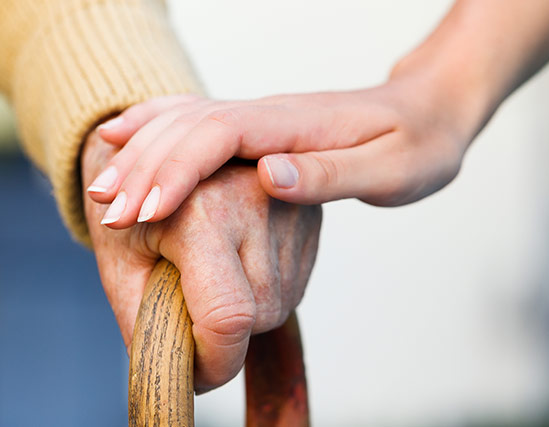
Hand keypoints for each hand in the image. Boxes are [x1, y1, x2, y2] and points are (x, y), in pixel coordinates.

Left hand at [82, 129, 321, 391]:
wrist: (165, 147)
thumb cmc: (135, 203)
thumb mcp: (121, 262)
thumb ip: (146, 324)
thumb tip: (184, 373)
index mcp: (203, 208)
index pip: (227, 315)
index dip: (213, 361)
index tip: (194, 374)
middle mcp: (259, 199)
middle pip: (258, 316)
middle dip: (223, 334)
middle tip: (188, 305)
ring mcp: (292, 205)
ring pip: (280, 303)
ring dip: (246, 311)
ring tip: (211, 273)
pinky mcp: (310, 214)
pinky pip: (293, 283)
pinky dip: (263, 290)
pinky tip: (237, 261)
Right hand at [88, 78, 472, 228]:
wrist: (431, 110)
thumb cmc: (419, 144)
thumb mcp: (390, 170)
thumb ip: (330, 175)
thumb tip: (267, 176)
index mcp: (298, 126)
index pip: (221, 138)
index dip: (178, 171)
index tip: (143, 211)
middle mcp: (272, 115)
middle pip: (192, 129)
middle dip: (145, 169)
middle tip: (106, 212)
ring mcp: (264, 118)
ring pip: (187, 123)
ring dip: (143, 153)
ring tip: (102, 187)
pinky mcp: (263, 128)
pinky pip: (200, 121)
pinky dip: (159, 127)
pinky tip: (129, 134)